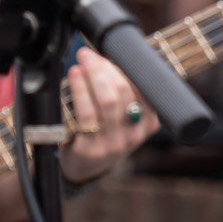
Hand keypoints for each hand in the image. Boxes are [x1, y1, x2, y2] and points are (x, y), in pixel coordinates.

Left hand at [58, 48, 158, 183]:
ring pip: (108, 102)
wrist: (82, 167)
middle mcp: (134, 135)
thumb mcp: (120, 116)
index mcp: (148, 122)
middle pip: (124, 93)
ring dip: (92, 76)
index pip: (143, 89)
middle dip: (104, 68)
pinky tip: (74, 76)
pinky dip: (80, 91)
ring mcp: (113, 144)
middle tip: (87, 54)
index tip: (108, 54)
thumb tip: (106, 54)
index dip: (124, 68)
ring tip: (81, 62)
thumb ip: (120, 91)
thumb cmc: (101, 131)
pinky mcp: (91, 149)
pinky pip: (87, 115)